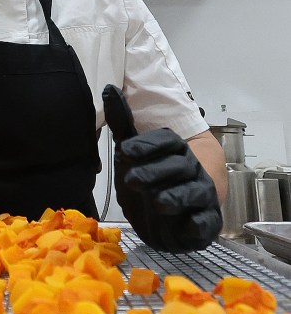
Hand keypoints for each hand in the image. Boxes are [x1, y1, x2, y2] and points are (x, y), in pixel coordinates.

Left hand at [102, 85, 221, 252]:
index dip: (147, 145)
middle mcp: (191, 169)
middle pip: (178, 166)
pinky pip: (206, 222)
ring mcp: (201, 195)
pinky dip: (199, 224)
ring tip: (159, 203)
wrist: (171, 216)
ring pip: (193, 192)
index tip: (125, 151)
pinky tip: (189, 225)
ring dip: (177, 196)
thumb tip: (108, 88)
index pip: (165, 141)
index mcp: (174, 150)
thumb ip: (123, 123)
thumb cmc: (152, 179)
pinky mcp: (206, 220)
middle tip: (132, 179)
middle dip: (155, 172)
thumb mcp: (132, 152)